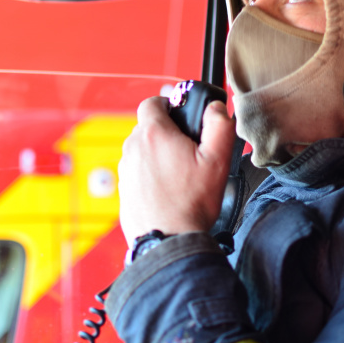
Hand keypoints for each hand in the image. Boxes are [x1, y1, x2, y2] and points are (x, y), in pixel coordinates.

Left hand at [117, 95, 235, 242]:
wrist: (168, 240)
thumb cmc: (192, 203)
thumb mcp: (218, 161)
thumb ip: (220, 126)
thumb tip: (216, 108)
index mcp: (154, 134)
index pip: (152, 102)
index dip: (168, 104)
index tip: (181, 116)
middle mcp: (133, 148)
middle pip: (148, 127)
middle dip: (167, 132)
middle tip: (189, 150)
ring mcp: (125, 169)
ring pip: (142, 149)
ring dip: (158, 154)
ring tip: (180, 174)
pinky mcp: (124, 188)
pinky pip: (138, 170)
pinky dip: (151, 174)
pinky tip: (168, 190)